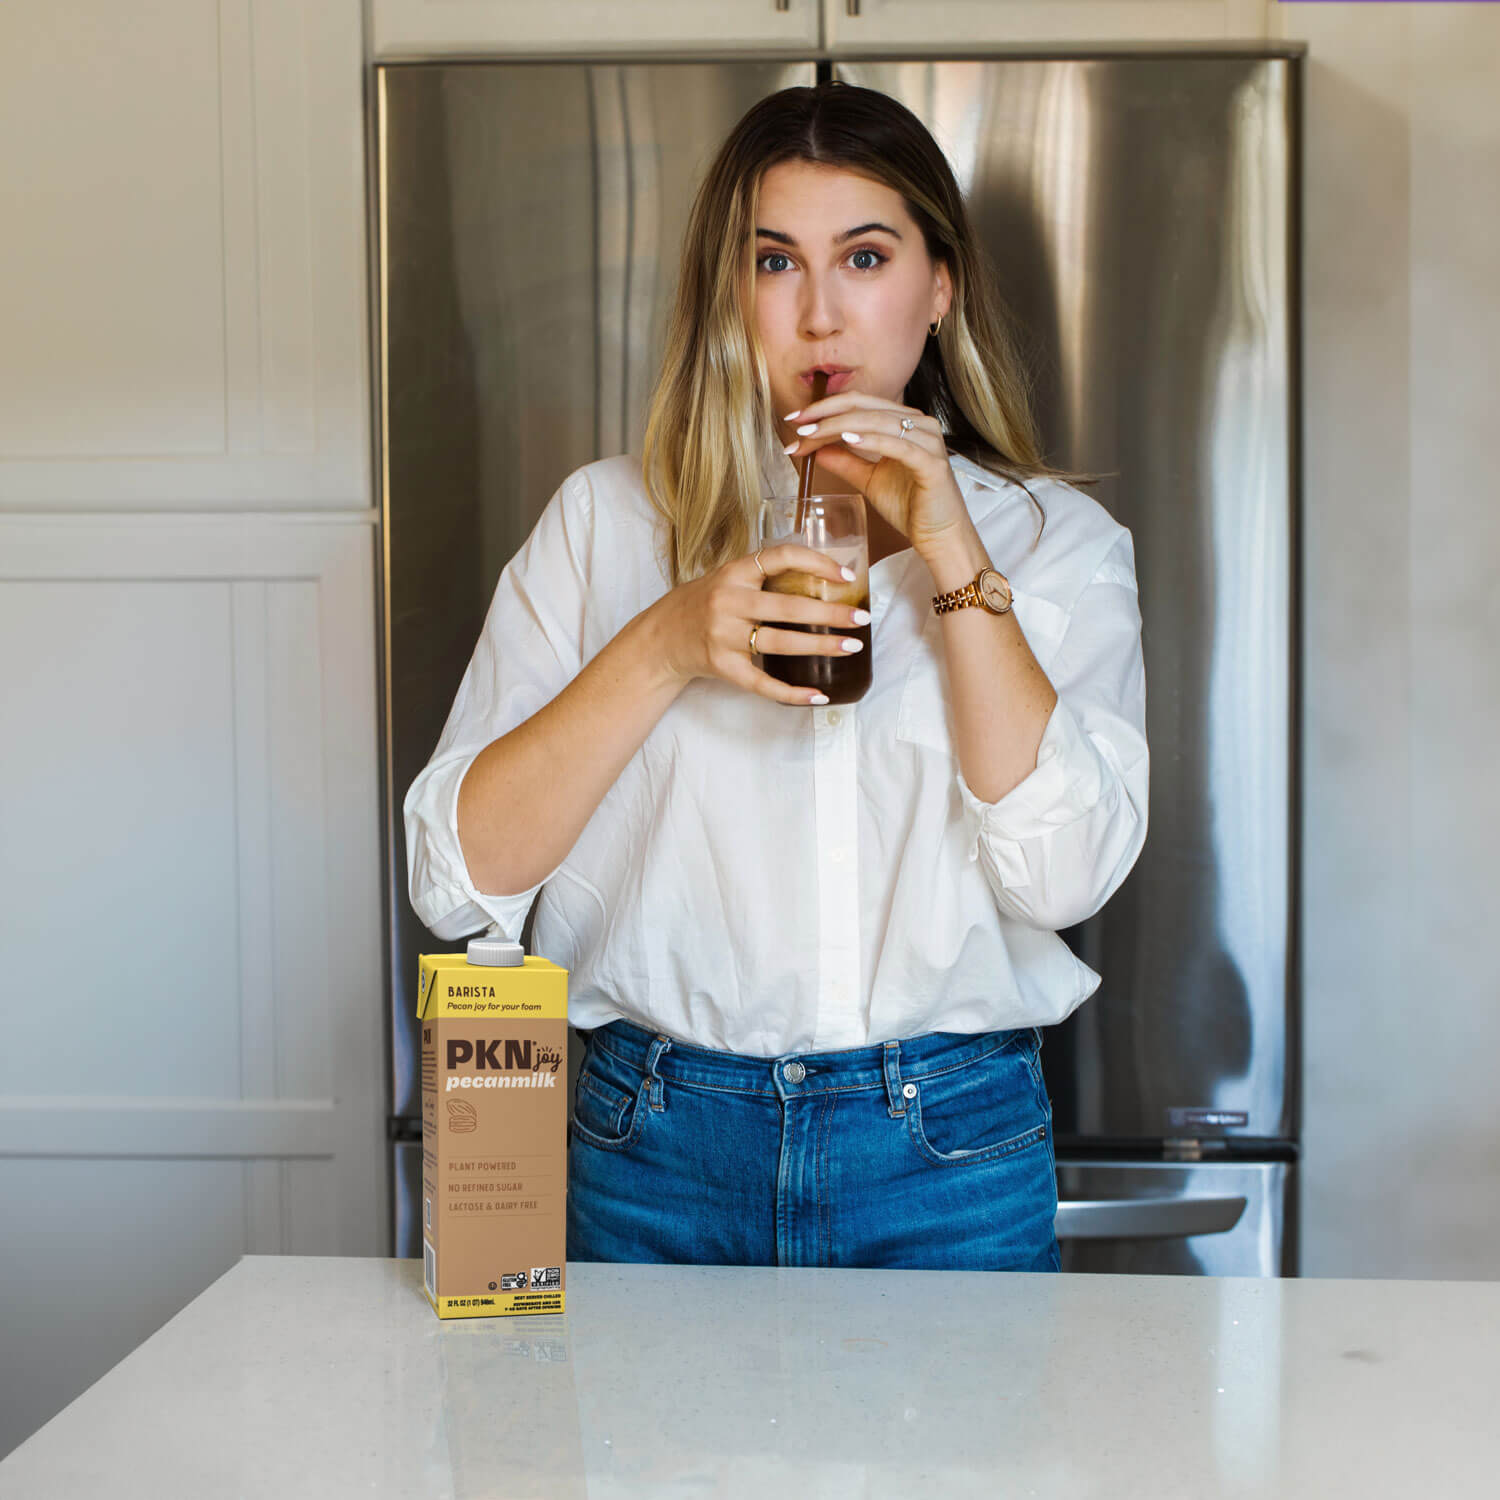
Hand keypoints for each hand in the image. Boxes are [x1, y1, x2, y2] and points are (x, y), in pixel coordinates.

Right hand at [648, 542, 870, 705]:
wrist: (660, 638)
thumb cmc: (703, 604)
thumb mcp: (726, 578)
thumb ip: (763, 576)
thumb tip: (821, 575)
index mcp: (733, 573)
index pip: (780, 557)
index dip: (817, 563)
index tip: (846, 577)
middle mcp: (728, 602)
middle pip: (788, 608)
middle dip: (830, 614)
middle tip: (861, 618)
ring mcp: (724, 637)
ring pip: (781, 644)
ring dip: (821, 647)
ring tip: (850, 647)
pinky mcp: (723, 667)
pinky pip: (763, 684)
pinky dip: (793, 693)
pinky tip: (819, 695)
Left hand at [781, 392, 973, 559]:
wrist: (939, 536)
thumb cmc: (910, 506)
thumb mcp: (869, 480)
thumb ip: (846, 462)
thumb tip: (816, 449)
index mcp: (904, 422)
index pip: (858, 404)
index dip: (824, 409)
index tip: (794, 422)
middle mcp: (918, 423)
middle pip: (864, 407)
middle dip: (825, 415)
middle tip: (797, 427)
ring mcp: (927, 440)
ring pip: (877, 421)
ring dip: (839, 426)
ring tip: (812, 435)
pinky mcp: (932, 462)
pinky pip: (898, 445)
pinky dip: (871, 440)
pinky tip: (847, 439)